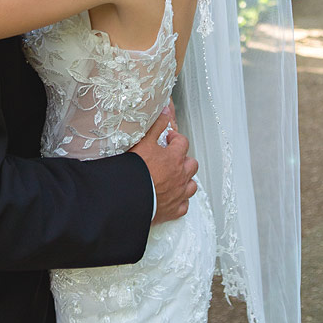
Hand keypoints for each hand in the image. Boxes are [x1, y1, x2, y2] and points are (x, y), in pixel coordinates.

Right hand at [130, 109, 197, 224]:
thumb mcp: (144, 141)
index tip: (168, 139)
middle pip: (192, 164)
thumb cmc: (136, 170)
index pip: (183, 142)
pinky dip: (181, 201)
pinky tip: (173, 197)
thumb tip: (165, 112)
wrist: (129, 196)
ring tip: (176, 177)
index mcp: (175, 158)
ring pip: (192, 185)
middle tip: (173, 158)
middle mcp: (181, 176)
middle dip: (185, 159)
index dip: (175, 138)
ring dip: (186, 180)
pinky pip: (184, 206)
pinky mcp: (174, 210)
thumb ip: (156, 125)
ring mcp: (179, 194)